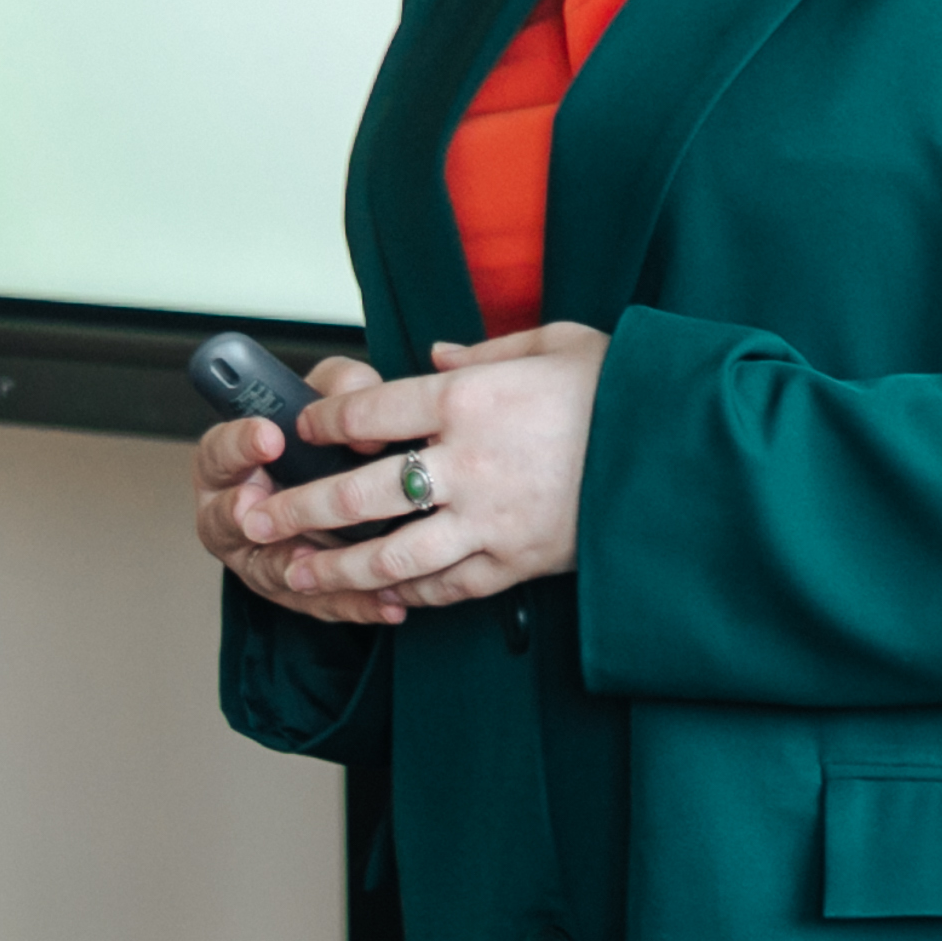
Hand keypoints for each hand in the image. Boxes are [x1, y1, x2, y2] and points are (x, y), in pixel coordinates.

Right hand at [192, 355, 400, 623]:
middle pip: (223, 521)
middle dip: (239, 516)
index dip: (238, 443)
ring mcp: (263, 560)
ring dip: (293, 570)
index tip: (267, 435)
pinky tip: (389, 603)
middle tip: (252, 508)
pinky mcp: (302, 595)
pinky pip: (325, 604)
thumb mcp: (326, 400)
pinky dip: (355, 605)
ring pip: (272, 571)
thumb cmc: (323, 437)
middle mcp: (234, 516)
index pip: (218, 452)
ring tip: (314, 563)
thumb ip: (339, 390)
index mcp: (228, 464)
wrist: (342, 484)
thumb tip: (368, 419)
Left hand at [251, 324, 609, 614]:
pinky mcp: (518, 563)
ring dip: (338, 568)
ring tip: (297, 575)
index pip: (371, 411)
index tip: (303, 428)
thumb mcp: (558, 343)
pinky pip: (450, 586)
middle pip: (361, 492)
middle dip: (301, 508)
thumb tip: (439, 355)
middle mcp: (468, 463)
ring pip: (392, 555)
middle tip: (256, 518)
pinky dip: (412, 595)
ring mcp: (490, 521)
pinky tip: (385, 597)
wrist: (685, 459)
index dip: (324, 421)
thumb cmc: (625, 391)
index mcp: (471, 399)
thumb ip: (488, 350)